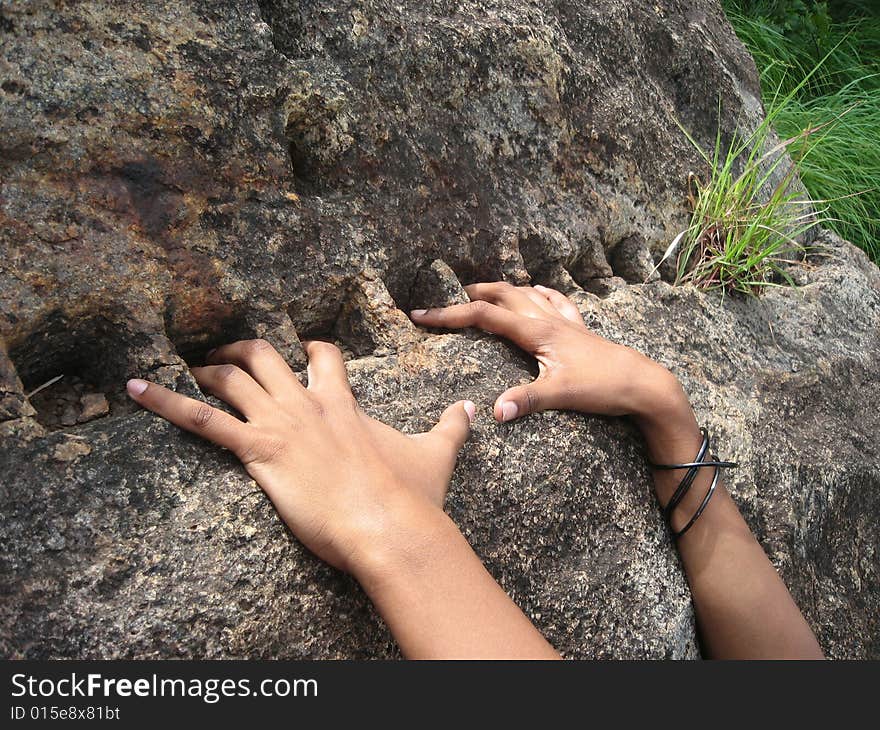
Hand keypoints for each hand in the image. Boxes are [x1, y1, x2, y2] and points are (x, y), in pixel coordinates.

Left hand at [126, 339, 475, 574]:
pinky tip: (135, 389)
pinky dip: (165, 402)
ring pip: (229, 378)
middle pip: (263, 355)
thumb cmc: (409, 494)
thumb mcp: (435, 453)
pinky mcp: (258, 450)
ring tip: (185, 370)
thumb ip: (451, 426)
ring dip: (204, 370)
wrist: (388, 524)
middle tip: (225, 357)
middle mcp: (308, 402)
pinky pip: (202, 420)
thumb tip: (473, 409)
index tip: (296, 350)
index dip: (306, 348)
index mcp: (343, 401)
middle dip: (240, 351)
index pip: (321, 355)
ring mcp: (280, 423)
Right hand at [411, 282, 688, 429]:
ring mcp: (566, 323)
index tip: (421, 315)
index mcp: (537, 332)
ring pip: (527, 295)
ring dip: (502, 290)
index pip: (484, 317)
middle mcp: (548, 320)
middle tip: (446, 299)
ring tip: (483, 291)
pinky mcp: (580, 331)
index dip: (449, 315)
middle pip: (503, 296)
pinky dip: (542, 294)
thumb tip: (493, 412)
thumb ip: (525, 400)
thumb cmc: (604, 386)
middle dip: (471, 295)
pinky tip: (541, 290)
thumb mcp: (561, 395)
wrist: (644, 384)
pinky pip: (557, 302)